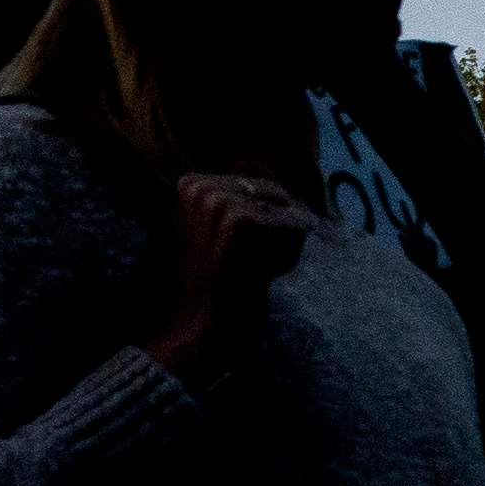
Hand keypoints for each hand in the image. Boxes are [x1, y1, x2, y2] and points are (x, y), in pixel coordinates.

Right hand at [148, 169, 316, 367]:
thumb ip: (238, 197)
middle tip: (251, 263)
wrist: (203, 324)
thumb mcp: (220, 231)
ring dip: (285, 242)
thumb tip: (256, 161)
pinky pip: (293, 224)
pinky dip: (290, 252)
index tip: (241, 251)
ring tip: (255, 268)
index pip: (257, 181)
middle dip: (278, 229)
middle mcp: (199, 185)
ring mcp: (218, 201)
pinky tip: (263, 273)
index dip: (264, 219)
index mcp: (190, 183)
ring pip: (287, 208)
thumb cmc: (217, 282)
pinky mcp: (241, 220)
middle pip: (274, 192)